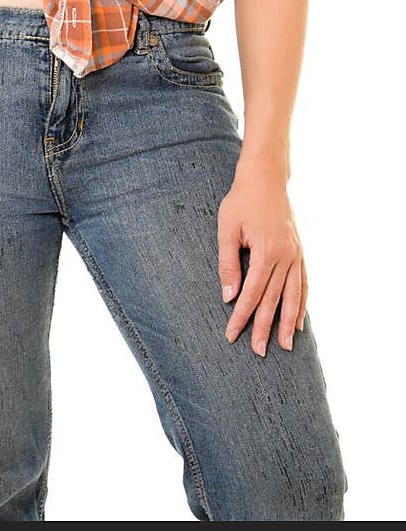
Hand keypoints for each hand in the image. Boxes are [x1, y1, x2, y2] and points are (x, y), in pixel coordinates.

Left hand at [217, 157, 307, 354]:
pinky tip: (300, 321)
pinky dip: (302, 304)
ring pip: (293, 296)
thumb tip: (228, 296)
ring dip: (289, 323)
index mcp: (267, 252)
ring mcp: (296, 255)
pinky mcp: (300, 251)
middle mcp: (286, 257)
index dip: (241, 316)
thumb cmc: (241, 201)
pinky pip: (304, 283)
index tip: (232, 335)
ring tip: (286, 346)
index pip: (252, 294)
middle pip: (274, 300)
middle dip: (264, 328)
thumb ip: (228, 264)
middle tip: (258, 352)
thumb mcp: (227, 229)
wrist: (266, 178)